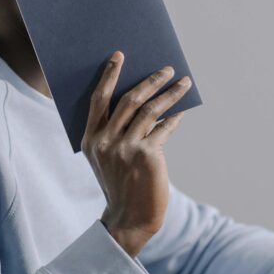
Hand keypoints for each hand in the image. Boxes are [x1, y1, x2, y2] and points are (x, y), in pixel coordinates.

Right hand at [82, 50, 191, 257]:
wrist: (129, 218)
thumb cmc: (121, 184)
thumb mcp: (108, 157)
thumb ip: (116, 131)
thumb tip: (143, 99)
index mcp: (89, 139)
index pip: (98, 98)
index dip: (109, 75)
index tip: (119, 55)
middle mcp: (104, 141)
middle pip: (129, 99)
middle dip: (150, 80)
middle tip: (167, 68)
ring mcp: (125, 148)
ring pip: (150, 110)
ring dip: (170, 93)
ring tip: (184, 83)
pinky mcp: (146, 155)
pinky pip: (163, 128)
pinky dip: (174, 117)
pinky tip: (182, 111)